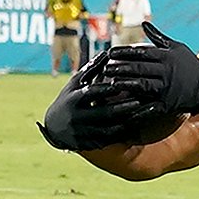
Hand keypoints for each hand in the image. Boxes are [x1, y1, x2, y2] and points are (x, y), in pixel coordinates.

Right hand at [38, 51, 163, 150]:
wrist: (54, 129)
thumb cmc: (69, 99)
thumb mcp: (76, 84)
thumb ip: (92, 70)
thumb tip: (107, 53)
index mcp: (74, 99)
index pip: (92, 93)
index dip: (108, 88)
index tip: (123, 83)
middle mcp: (77, 117)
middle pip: (103, 113)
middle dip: (122, 107)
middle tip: (140, 101)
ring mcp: (84, 133)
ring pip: (109, 129)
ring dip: (128, 122)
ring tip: (144, 114)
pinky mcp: (90, 145)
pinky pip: (110, 141)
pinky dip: (124, 134)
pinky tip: (138, 128)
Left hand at [104, 22, 198, 116]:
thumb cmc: (191, 65)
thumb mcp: (177, 47)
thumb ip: (158, 37)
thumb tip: (144, 23)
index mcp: (166, 57)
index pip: (141, 52)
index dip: (124, 52)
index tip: (110, 52)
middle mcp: (166, 72)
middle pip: (139, 68)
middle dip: (121, 67)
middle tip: (105, 67)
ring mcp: (167, 89)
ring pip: (142, 85)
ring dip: (125, 84)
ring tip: (110, 83)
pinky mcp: (168, 104)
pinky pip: (150, 106)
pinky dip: (137, 109)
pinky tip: (124, 109)